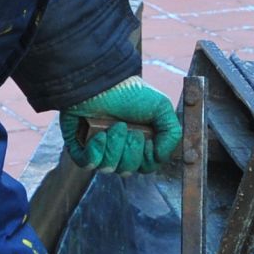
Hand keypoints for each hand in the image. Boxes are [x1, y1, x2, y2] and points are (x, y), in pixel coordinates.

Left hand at [59, 77, 181, 173]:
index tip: (146, 138)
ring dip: (113, 146)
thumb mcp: (161, 107)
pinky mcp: (81, 150)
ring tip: (111, 126)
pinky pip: (89, 165)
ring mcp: (100, 151)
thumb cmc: (131, 93)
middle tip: (127, 127)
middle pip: (128, 170)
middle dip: (130, 149)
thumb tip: (161, 157)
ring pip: (109, 168)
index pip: (147, 167)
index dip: (147, 157)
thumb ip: (172, 134)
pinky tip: (98, 134)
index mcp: (140, 143)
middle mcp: (121, 150)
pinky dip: (96, 151)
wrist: (101, 83)